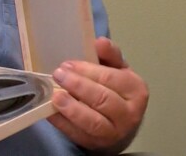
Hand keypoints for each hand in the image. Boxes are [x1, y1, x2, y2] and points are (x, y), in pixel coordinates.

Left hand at [47, 37, 148, 154]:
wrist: (118, 123)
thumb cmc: (115, 90)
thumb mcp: (117, 69)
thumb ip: (109, 54)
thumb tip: (100, 41)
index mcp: (135, 90)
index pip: (111, 78)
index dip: (87, 71)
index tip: (67, 64)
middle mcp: (128, 114)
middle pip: (102, 99)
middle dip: (78, 86)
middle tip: (58, 75)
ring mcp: (113, 133)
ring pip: (93, 122)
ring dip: (72, 108)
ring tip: (55, 96)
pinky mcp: (96, 144)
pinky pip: (77, 135)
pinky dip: (62, 123)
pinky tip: (49, 111)